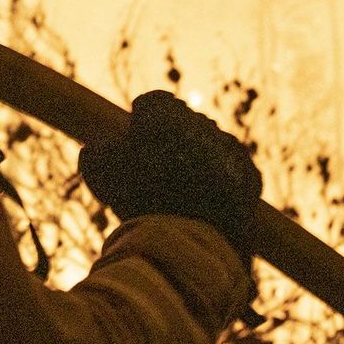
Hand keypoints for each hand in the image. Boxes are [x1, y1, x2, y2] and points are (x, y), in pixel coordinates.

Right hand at [78, 90, 262, 253]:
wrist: (191, 241)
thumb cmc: (139, 200)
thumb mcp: (101, 173)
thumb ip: (94, 153)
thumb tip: (93, 149)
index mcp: (166, 112)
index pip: (153, 103)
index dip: (141, 120)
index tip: (136, 137)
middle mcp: (203, 122)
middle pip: (184, 121)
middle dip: (171, 136)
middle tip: (157, 164)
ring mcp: (230, 148)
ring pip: (210, 143)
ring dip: (197, 155)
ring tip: (182, 185)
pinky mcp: (251, 176)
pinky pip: (233, 168)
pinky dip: (221, 177)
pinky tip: (207, 197)